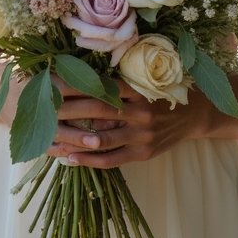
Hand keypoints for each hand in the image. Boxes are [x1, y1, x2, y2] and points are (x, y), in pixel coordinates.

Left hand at [47, 81, 214, 167]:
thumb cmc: (165, 89)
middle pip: (95, 109)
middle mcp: (139, 110)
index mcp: (138, 86)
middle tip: (40, 107)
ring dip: (71, 138)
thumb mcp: (146, 77)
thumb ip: (119, 80)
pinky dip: (88, 160)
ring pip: (100, 138)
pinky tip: (69, 158)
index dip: (73, 83)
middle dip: (66, 108)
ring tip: (47, 137)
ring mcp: (142, 134)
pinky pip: (111, 159)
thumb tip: (83, 77)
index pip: (99, 84)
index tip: (50, 81)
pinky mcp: (143, 153)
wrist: (197, 113)